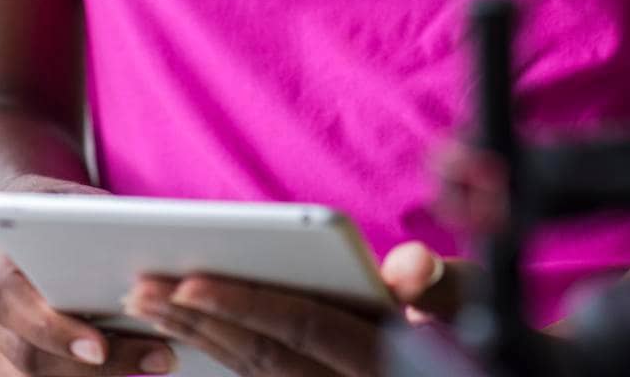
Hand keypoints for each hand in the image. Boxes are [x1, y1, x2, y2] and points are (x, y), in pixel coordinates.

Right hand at [0, 176, 179, 376]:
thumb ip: (97, 220)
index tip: (100, 348)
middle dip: (93, 367)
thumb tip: (152, 240)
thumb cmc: (50, 206)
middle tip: (156, 359)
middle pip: (28, 354)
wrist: (11, 221)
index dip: (54, 329)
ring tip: (153, 361)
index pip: (11, 300)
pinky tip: (127, 365)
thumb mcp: (70, 198)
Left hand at [121, 242, 485, 376]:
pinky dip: (222, 361)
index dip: (246, 302)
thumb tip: (406, 263)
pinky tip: (186, 336)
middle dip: (201, 320)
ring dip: (199, 340)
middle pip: (264, 359)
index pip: (305, 325)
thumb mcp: (476, 300)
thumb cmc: (486, 329)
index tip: (189, 278)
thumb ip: (439, 281)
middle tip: (143, 286)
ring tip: (149, 302)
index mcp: (386, 358)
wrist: (484, 376)